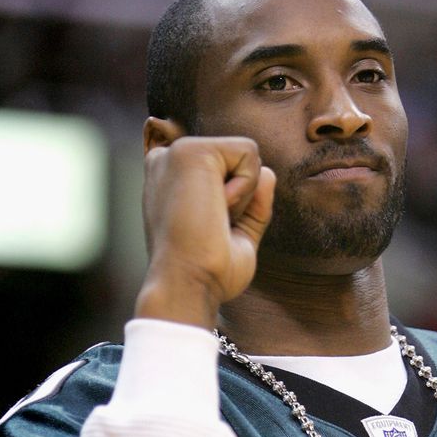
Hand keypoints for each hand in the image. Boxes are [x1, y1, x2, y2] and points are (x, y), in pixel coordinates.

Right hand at [136, 133, 275, 328]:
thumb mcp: (238, 236)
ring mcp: (175, 153)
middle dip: (244, 199)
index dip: (238, 205)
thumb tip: (269, 173)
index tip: (209, 233)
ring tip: (211, 218)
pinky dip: (246, 186)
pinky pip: (249, 153)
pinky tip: (217, 206)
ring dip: (245, 195)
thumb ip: (253, 206)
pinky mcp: (189, 150)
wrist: (188, 286)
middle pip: (240, 162)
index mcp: (171, 181)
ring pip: (247, 155)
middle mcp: (168, 162)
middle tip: (212, 228)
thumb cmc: (207, 273)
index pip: (228, 173)